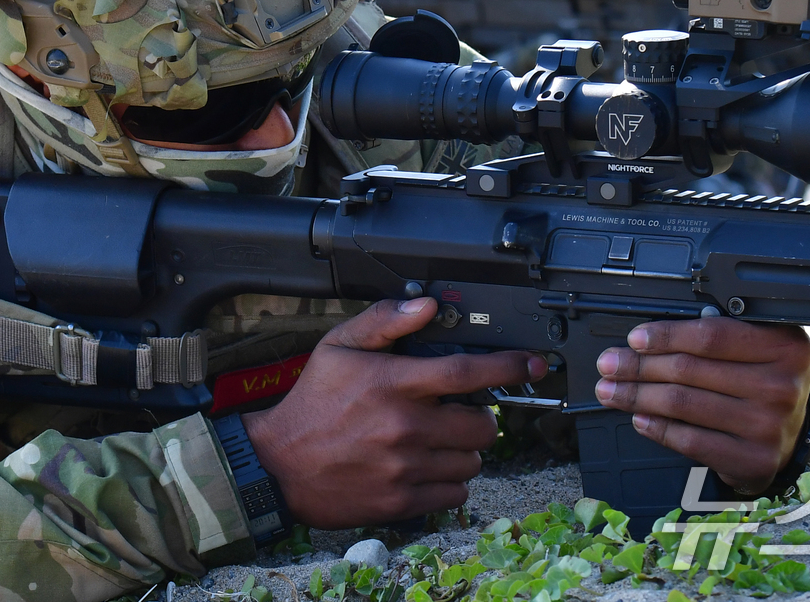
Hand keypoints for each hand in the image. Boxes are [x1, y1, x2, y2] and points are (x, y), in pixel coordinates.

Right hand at [241, 298, 546, 527]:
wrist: (278, 466)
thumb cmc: (311, 404)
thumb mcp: (336, 347)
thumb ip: (383, 322)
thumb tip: (426, 307)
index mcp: (395, 383)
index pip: (468, 372)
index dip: (509, 367)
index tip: (531, 365)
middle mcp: (406, 426)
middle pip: (482, 425)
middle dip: (479, 418)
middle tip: (458, 415)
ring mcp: (406, 467)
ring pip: (473, 462)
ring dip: (464, 452)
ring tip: (436, 443)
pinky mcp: (402, 501)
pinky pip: (455, 494)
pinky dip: (450, 483)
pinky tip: (426, 469)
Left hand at [594, 317, 809, 493]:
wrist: (790, 435)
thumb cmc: (761, 381)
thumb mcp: (755, 348)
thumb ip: (713, 336)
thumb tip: (643, 340)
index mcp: (783, 346)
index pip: (711, 336)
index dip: (665, 336)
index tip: (634, 339)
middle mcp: (781, 385)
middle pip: (690, 370)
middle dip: (639, 366)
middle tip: (609, 365)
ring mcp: (769, 426)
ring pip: (683, 404)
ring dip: (637, 396)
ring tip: (611, 391)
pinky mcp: (753, 459)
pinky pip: (690, 440)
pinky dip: (657, 428)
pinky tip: (639, 418)